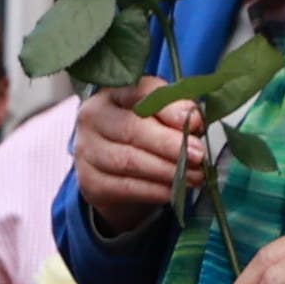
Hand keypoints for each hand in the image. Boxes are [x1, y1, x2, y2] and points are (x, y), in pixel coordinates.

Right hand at [71, 90, 204, 232]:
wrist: (112, 168)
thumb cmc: (142, 132)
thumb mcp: (160, 114)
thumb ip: (177, 111)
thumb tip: (194, 119)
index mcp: (113, 92)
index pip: (141, 92)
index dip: (169, 108)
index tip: (196, 122)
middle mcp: (93, 118)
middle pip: (132, 129)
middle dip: (169, 144)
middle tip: (198, 155)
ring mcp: (87, 151)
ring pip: (129, 161)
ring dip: (166, 170)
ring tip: (194, 175)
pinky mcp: (90, 182)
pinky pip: (126, 187)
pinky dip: (155, 190)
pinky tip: (174, 190)